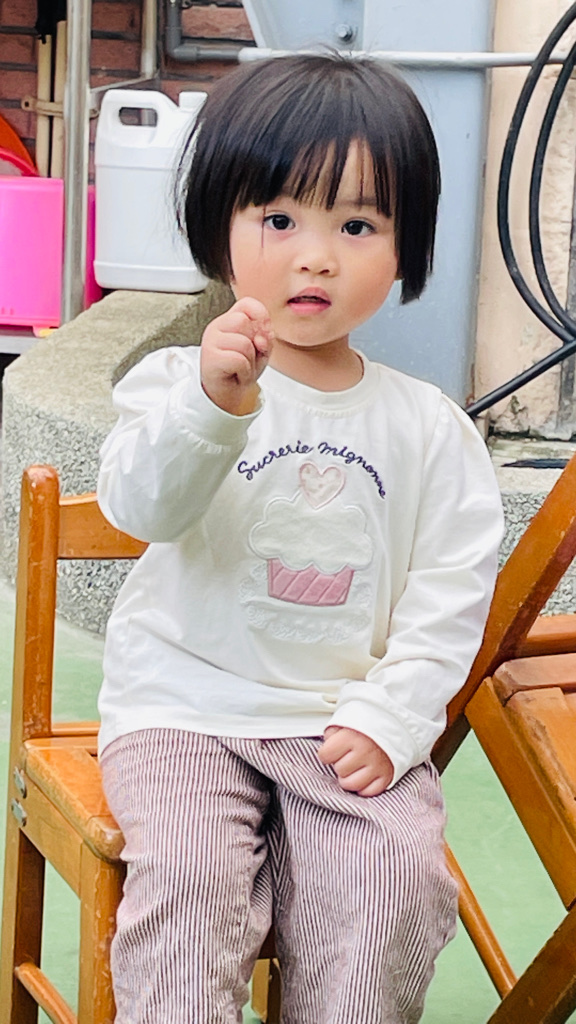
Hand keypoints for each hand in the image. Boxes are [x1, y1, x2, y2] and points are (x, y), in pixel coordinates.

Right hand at [201, 297, 273, 415]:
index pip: (246, 304)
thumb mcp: (260, 351)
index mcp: (229, 321)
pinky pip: (239, 360)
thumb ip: (265, 338)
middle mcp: (217, 327)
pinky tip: (237, 375)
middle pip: (244, 322)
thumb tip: (261, 337)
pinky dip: (245, 371)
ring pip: (243, 343)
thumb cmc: (241, 370)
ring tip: (242, 368)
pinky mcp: (210, 358)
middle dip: (254, 343)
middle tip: (248, 357)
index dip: (260, 314)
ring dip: (250, 360)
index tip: (264, 332)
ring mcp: (211, 341)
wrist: (226, 394)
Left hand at [317, 726, 393, 796]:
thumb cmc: (366, 721)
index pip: (325, 755)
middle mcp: (365, 752)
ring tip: (354, 767)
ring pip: (351, 784)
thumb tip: (325, 750)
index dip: (326, 753)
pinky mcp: (387, 776)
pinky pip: (369, 792)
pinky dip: (364, 786)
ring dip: (350, 777)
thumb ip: (332, 735)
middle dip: (341, 764)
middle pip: (339, 770)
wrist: (395, 722)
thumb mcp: (345, 719)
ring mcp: (377, 766)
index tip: (333, 749)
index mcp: (351, 736)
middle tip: (348, 755)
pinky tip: (364, 775)